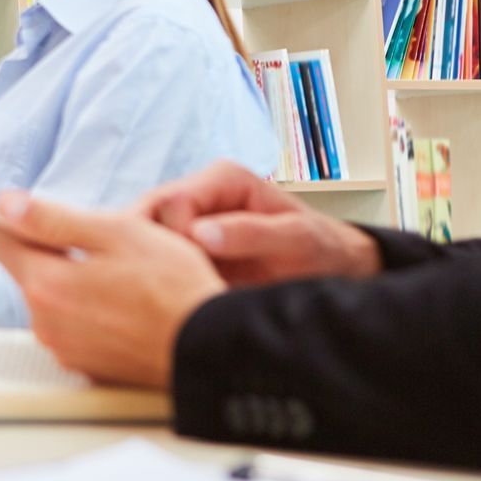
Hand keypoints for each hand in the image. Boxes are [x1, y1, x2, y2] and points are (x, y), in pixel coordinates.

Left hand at [0, 191, 225, 389]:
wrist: (212, 348)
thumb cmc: (173, 288)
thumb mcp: (115, 233)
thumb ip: (53, 220)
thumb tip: (5, 205)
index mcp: (47, 285)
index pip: (2, 243)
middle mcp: (46, 323)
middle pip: (29, 272)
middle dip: (48, 250)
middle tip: (93, 238)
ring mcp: (65, 349)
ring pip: (52, 299)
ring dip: (70, 280)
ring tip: (119, 274)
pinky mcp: (87, 367)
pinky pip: (72, 325)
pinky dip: (85, 308)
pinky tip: (121, 303)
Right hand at [136, 161, 382, 285]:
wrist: (334, 270)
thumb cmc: (322, 249)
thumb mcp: (297, 240)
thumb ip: (253, 233)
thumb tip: (202, 234)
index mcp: (223, 180)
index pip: (173, 201)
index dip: (175, 236)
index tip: (194, 270)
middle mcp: (201, 196)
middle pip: (150, 216)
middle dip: (155, 251)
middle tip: (177, 287)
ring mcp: (191, 223)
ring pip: (147, 240)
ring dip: (155, 267)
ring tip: (175, 297)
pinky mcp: (188, 251)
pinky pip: (158, 260)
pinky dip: (160, 280)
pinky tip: (173, 300)